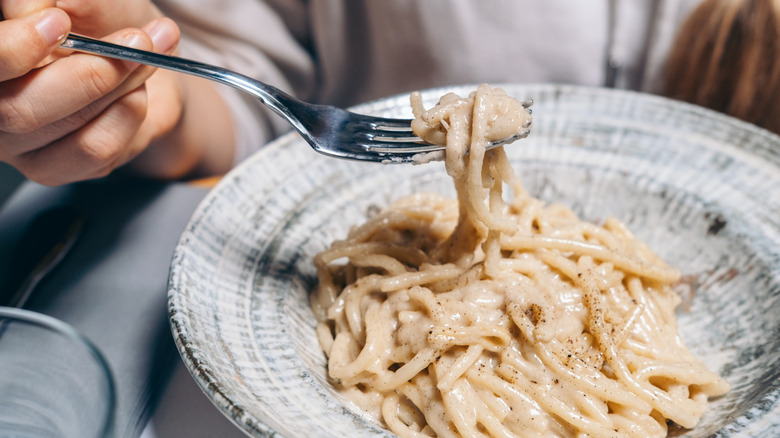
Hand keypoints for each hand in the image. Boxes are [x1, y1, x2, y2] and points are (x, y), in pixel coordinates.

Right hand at [0, 1, 219, 184]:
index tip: (59, 23)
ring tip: (147, 55)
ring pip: (65, 128)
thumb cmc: (105, 22)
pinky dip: (127, 116)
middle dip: (90, 72)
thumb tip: (34, 8)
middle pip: (18, 110)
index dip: (13, 49)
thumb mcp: (88, 0)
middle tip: (137, 41)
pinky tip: (137, 94)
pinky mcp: (56, 167)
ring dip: (121, 88)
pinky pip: (95, 151)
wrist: (144, 60)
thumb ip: (68, 0)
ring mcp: (20, 144)